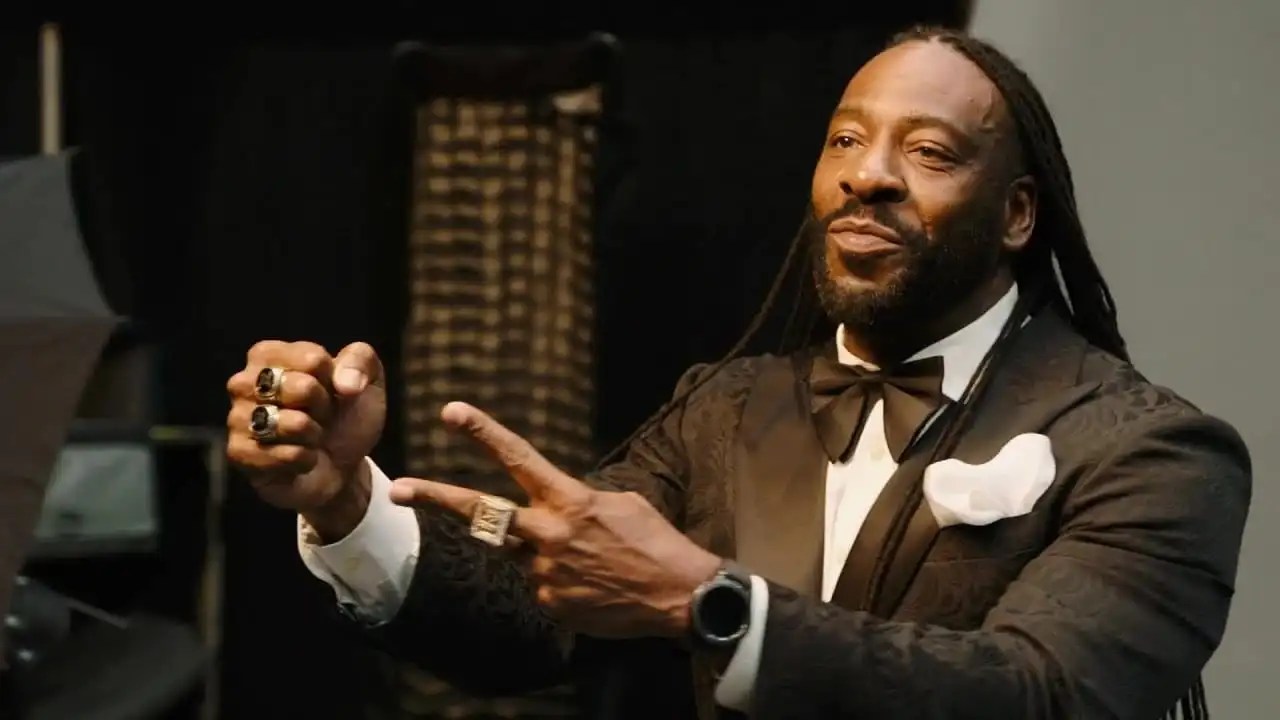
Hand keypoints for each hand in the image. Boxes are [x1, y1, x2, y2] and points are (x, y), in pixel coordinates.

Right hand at [225, 340, 386, 540]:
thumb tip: (346, 383)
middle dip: (324, 408)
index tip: (330, 391)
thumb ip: (362, 361)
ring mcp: (236, 417)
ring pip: (294, 424)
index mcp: (269, 354)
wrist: (340, 466)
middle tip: (321, 416)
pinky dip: (305, 460)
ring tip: (310, 436)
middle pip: (302, 387)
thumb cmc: (345, 417)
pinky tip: (300, 459)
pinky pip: (287, 455)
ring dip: (314, 435)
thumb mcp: (367, 381)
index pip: (313, 359)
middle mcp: (244, 381)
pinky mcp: (239, 453)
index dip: (334, 380)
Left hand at [390, 401, 720, 639]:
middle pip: (480, 512)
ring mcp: (544, 573)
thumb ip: (576, 501)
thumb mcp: (620, 503)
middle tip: (397, 488)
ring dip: (545, 556)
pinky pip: (542, 587)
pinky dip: (563, 584)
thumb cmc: (655, 541)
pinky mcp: (550, 604)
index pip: (518, 457)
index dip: (483, 432)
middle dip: (435, 498)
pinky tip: (596, 588)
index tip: (451, 412)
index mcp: (569, 499)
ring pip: (521, 556)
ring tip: (593, 565)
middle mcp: (548, 534)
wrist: (679, 596)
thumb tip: (555, 509)